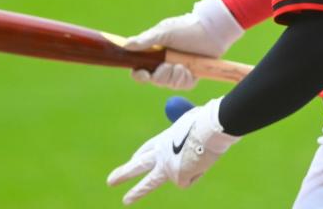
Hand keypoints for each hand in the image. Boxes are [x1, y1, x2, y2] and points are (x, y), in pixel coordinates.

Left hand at [107, 97, 239, 204]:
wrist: (212, 128)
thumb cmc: (204, 123)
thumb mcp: (188, 124)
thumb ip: (181, 133)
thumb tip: (184, 137)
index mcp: (163, 139)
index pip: (147, 149)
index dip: (139, 155)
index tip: (132, 159)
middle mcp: (161, 154)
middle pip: (138, 166)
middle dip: (123, 173)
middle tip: (110, 181)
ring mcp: (168, 167)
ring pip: (151, 182)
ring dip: (137, 191)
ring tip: (125, 200)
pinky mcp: (178, 178)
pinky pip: (188, 179)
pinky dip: (196, 173)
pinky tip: (201, 164)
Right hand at [125, 0, 243, 89]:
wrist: (211, 30)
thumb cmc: (186, 28)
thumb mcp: (164, 32)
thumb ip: (146, 40)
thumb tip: (126, 45)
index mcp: (155, 53)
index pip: (140, 69)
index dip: (139, 74)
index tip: (142, 74)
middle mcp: (164, 63)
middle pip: (154, 80)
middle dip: (160, 75)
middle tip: (168, 66)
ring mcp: (177, 71)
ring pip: (168, 84)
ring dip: (174, 76)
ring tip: (182, 64)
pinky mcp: (191, 76)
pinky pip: (183, 85)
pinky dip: (185, 78)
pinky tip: (189, 69)